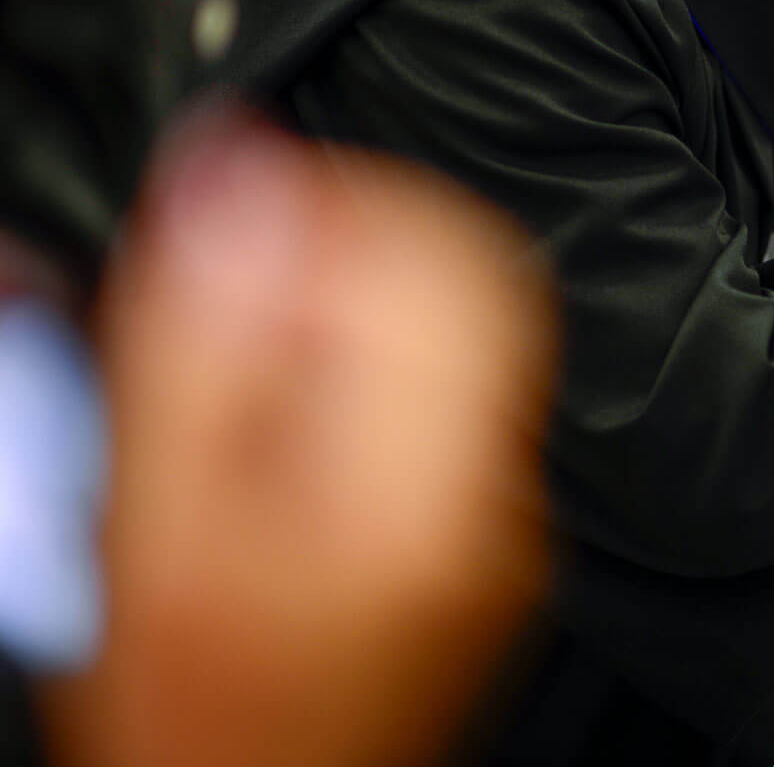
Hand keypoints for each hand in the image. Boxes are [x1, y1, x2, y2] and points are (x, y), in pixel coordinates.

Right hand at [41, 111, 555, 766]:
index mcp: (419, 484)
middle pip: (464, 278)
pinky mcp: (489, 526)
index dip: (345, 199)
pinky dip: (367, 376)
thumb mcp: (156, 521)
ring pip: (459, 328)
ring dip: (347, 312)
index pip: (448, 254)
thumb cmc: (195, 709)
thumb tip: (237, 175)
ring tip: (240, 376)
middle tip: (231, 297)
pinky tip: (280, 434)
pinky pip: (450, 394)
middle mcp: (494, 490)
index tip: (243, 216)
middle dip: (343, 252)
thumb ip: (201, 340)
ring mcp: (506, 511)